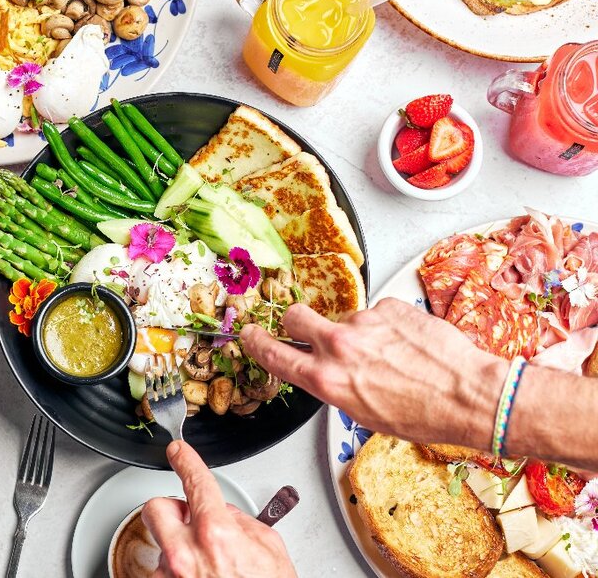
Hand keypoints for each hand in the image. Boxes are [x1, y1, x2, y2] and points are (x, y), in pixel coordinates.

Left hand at [141, 441, 296, 577]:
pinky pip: (161, 573)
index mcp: (214, 534)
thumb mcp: (270, 550)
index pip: (194, 481)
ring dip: (177, 550)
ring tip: (205, 569)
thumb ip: (241, 522)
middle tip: (187, 519)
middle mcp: (185, 555)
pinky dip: (177, 574)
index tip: (177, 451)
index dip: (185, 460)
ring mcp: (170, 577)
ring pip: (159, 546)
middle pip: (155, 508)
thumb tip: (225, 512)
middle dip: (170, 509)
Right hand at [240, 298, 507, 450]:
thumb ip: (335, 386)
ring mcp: (364, 322)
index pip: (274, 354)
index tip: (250, 334)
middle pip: (296, 317)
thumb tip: (328, 374)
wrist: (470, 394)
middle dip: (298, 323)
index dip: (256, 342)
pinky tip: (407, 346)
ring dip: (357, 333)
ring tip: (390, 356)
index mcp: (327, 379)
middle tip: (312, 333)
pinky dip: (387, 327)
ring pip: (345, 319)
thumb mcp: (363, 413)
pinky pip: (377, 313)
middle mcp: (339, 345)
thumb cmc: (424, 415)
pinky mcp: (390, 306)